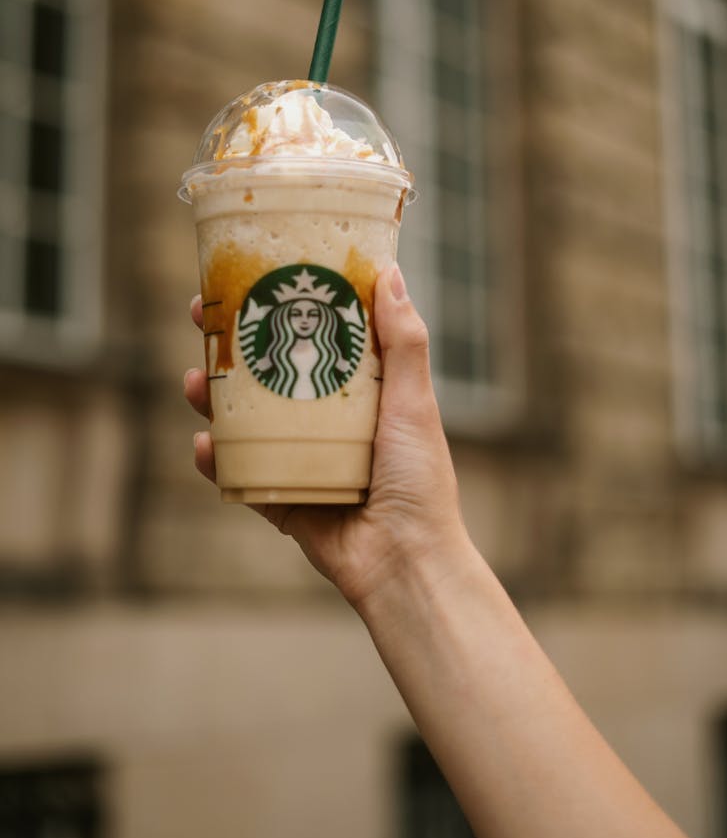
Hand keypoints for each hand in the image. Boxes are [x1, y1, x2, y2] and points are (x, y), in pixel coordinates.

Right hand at [184, 265, 468, 608]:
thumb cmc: (421, 480)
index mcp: (361, 392)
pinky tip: (205, 443)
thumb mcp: (415, 402)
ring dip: (213, 398)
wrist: (406, 562)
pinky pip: (240, 474)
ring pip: (245, 420)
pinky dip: (218, 459)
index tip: (254, 275)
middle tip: (198, 317)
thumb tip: (390, 274)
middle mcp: (326, 421)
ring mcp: (299, 458)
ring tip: (195, 381)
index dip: (282, 305)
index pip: (315, 335)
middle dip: (230, 345)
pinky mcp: (281, 497)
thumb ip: (404, 343)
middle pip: (268, 372)